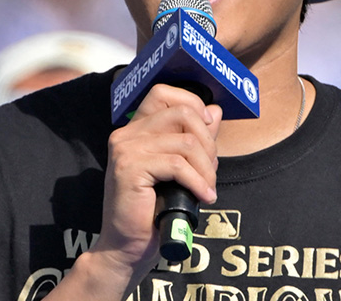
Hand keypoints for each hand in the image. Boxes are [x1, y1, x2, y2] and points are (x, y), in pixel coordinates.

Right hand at [88, 83, 221, 290]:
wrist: (127, 247)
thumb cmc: (153, 209)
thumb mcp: (178, 168)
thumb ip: (194, 138)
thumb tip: (215, 111)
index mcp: (135, 129)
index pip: (163, 93)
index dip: (192, 104)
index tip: (208, 128)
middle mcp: (126, 134)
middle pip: (181, 112)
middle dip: (207, 140)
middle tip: (211, 168)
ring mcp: (125, 150)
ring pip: (185, 142)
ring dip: (206, 167)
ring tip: (208, 187)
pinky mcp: (129, 169)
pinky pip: (178, 165)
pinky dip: (198, 181)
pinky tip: (204, 196)